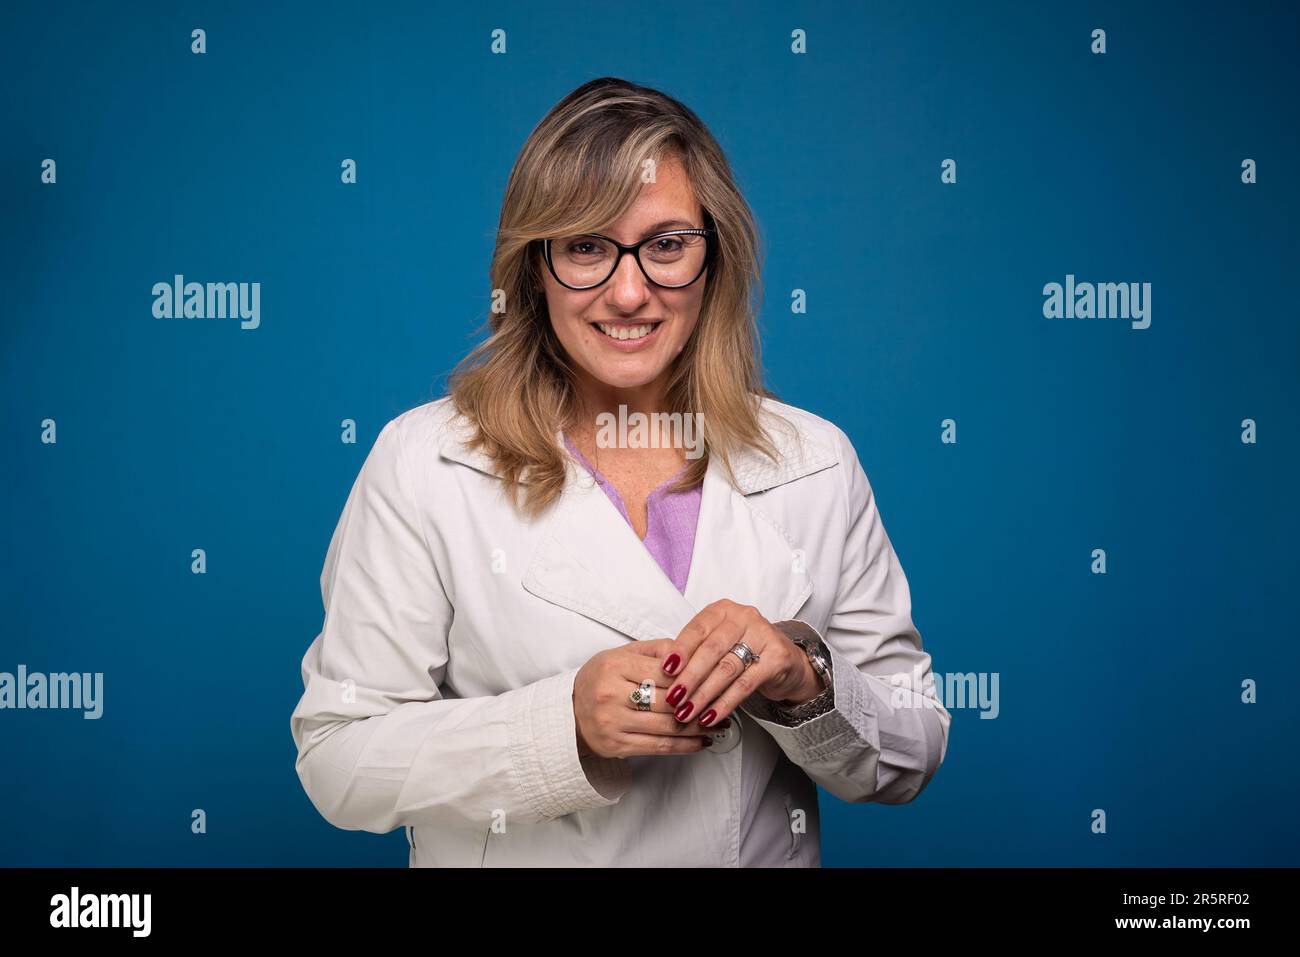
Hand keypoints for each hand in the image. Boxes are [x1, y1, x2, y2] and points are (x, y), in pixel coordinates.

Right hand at [573, 640, 723, 758]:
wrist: (569, 711)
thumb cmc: (602, 678)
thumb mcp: (621, 654)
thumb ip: (655, 649)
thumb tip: (689, 649)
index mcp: (614, 666)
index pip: (663, 671)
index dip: (691, 675)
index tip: (714, 677)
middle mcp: (611, 694)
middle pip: (668, 700)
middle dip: (700, 703)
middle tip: (724, 702)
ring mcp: (612, 723)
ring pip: (667, 727)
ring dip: (699, 727)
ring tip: (721, 724)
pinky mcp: (616, 746)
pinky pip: (659, 747)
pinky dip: (685, 746)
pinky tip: (702, 742)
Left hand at [659, 600, 818, 727]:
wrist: (785, 662)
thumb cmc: (743, 651)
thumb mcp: (717, 644)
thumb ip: (694, 653)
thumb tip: (663, 675)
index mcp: (723, 610)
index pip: (697, 629)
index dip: (680, 651)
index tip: (664, 671)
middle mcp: (743, 617)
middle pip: (711, 650)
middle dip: (689, 677)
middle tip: (673, 698)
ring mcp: (763, 635)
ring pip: (726, 669)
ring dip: (704, 694)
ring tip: (687, 712)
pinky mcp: (777, 658)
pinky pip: (745, 685)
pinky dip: (725, 703)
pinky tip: (711, 716)